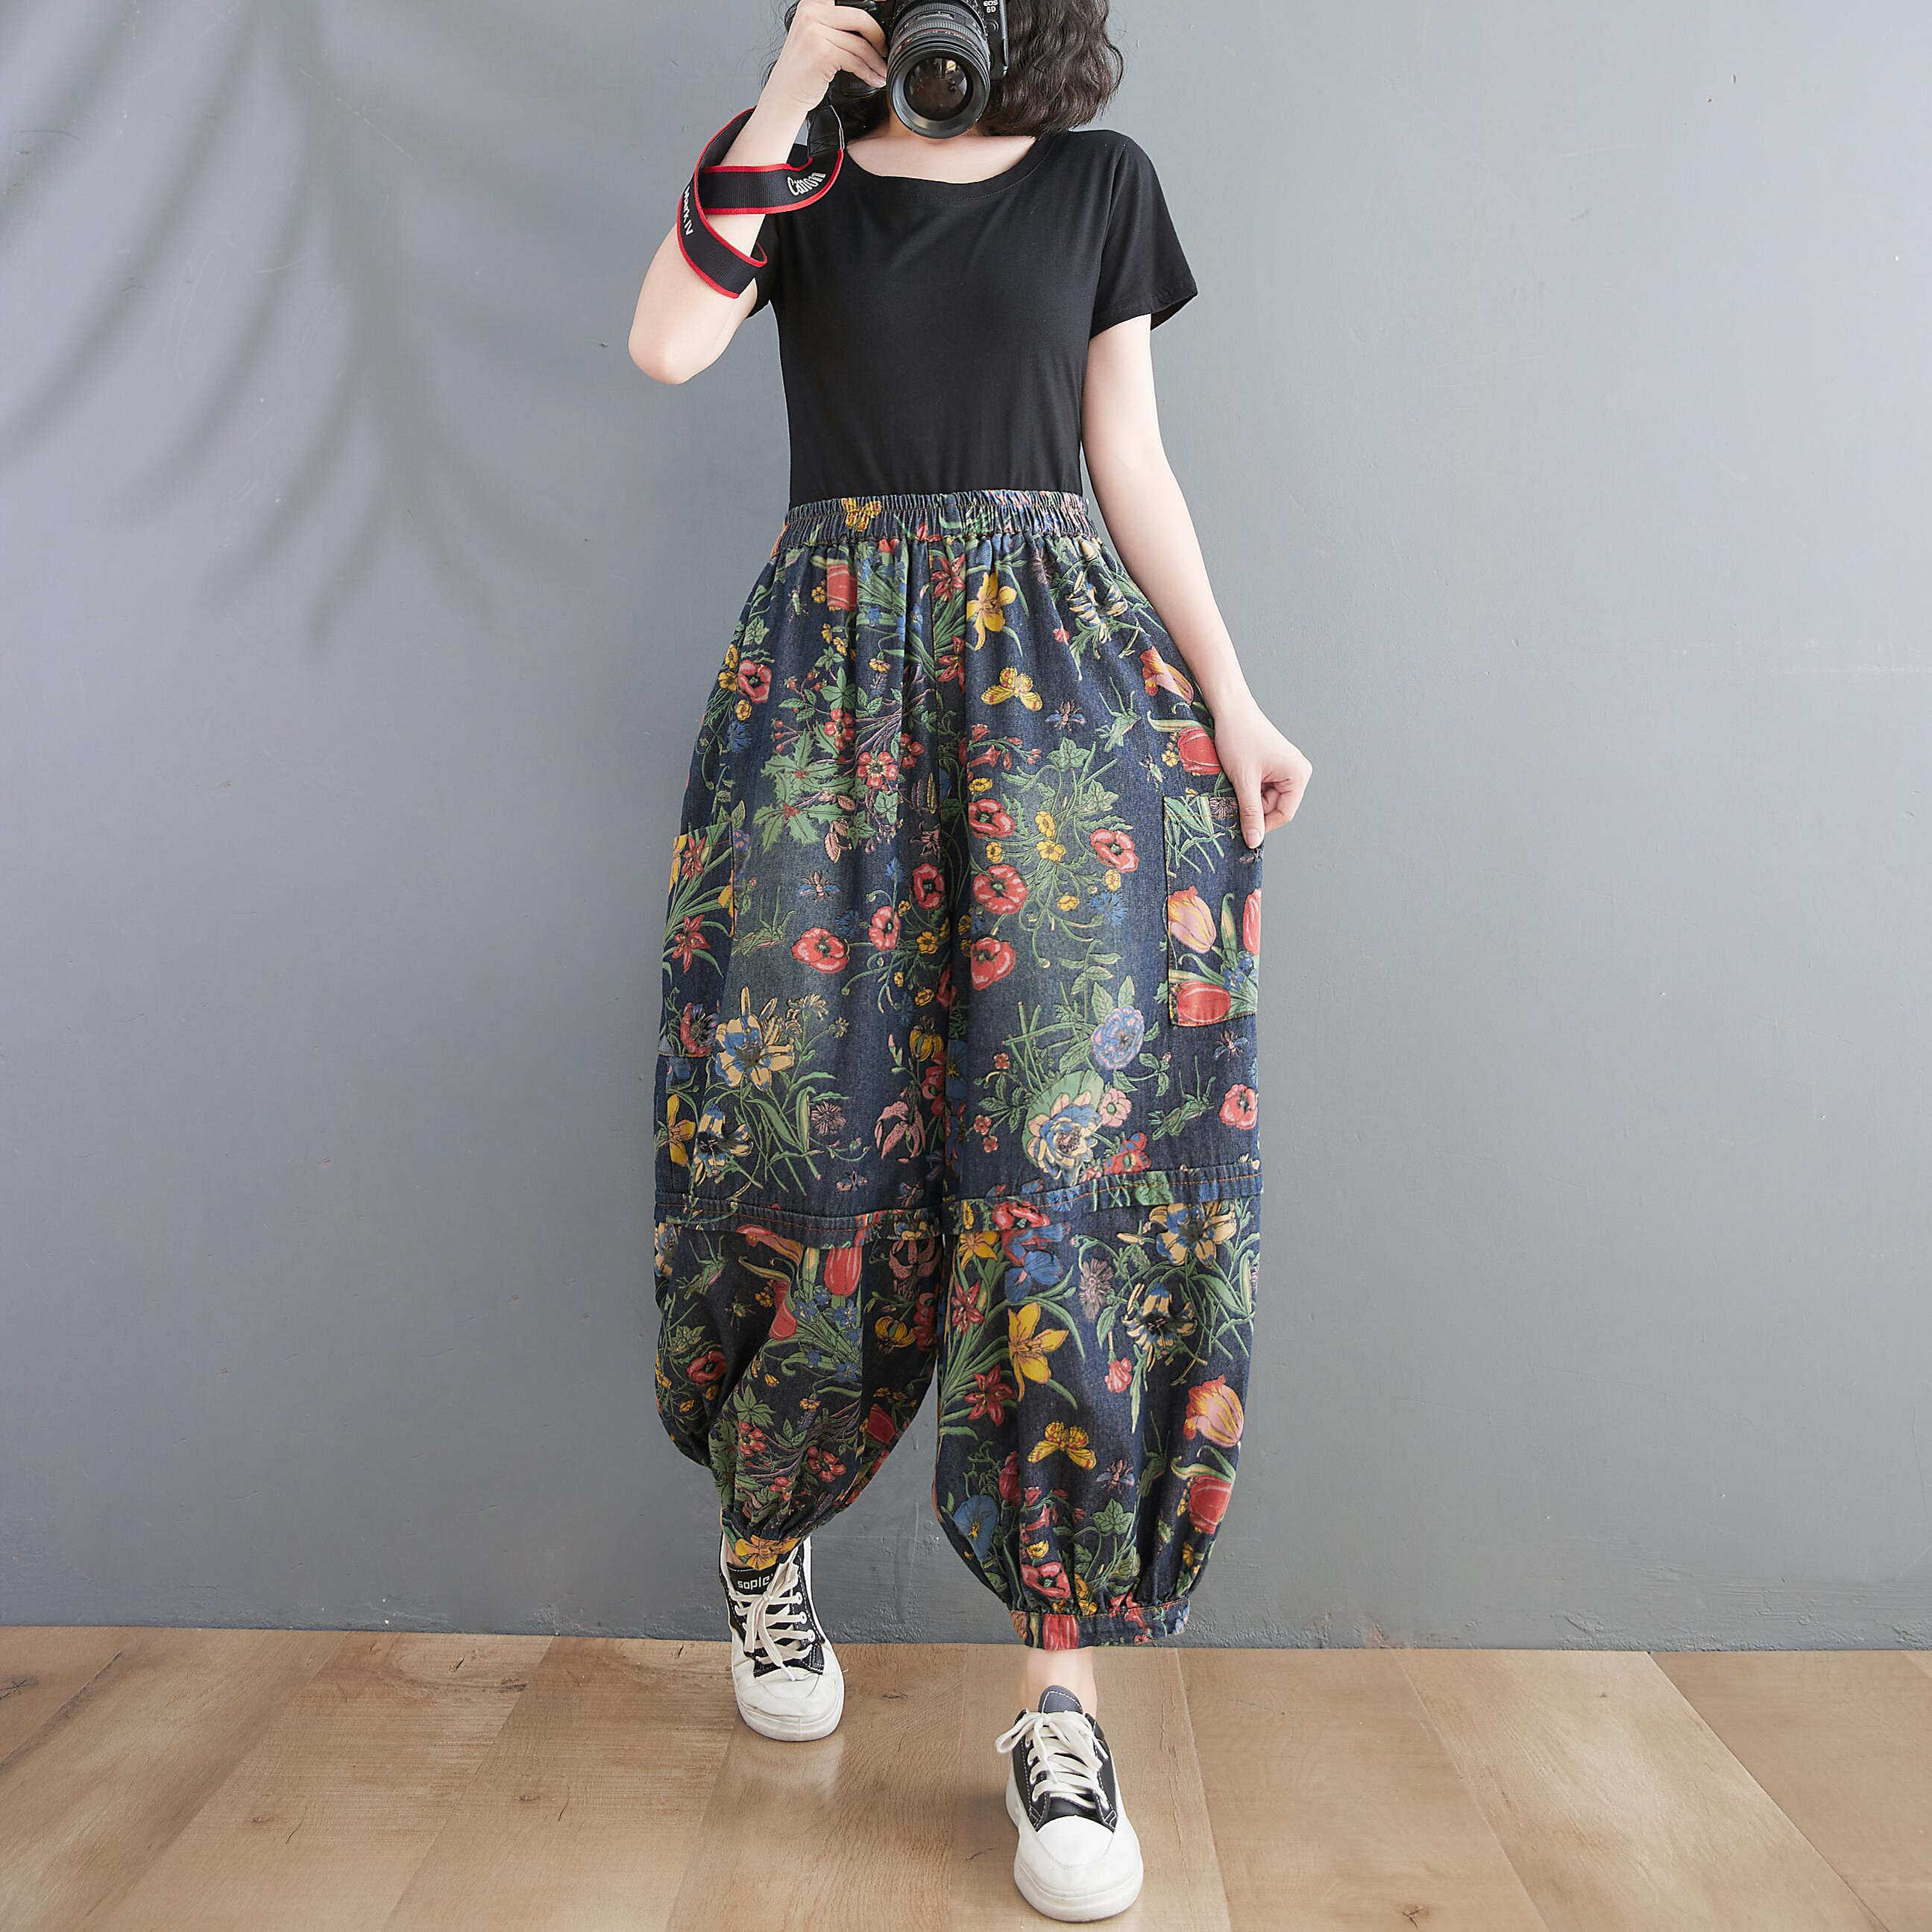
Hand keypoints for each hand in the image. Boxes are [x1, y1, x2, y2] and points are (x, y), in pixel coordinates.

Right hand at [767, 2, 888, 117]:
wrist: (784, 94)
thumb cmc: (802, 69)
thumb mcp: (815, 36)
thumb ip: (835, 25)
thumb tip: (868, 26)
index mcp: (811, 4)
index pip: (849, 0)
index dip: (869, 11)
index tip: (880, 22)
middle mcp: (811, 13)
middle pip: (859, 18)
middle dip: (878, 37)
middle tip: (884, 51)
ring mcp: (815, 32)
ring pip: (859, 43)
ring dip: (876, 61)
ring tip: (881, 71)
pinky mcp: (822, 52)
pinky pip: (855, 60)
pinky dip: (868, 72)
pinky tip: (872, 78)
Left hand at [1210, 694, 1312, 848]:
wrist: (1230, 710)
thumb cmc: (1238, 738)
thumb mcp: (1244, 781)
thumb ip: (1250, 812)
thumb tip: (1254, 841)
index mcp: (1298, 775)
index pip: (1284, 814)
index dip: (1262, 825)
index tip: (1241, 829)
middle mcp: (1298, 772)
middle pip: (1276, 807)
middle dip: (1253, 808)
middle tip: (1232, 802)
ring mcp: (1287, 768)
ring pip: (1267, 799)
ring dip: (1249, 798)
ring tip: (1234, 784)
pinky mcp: (1275, 765)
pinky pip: (1263, 787)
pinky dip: (1249, 788)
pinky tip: (1237, 778)